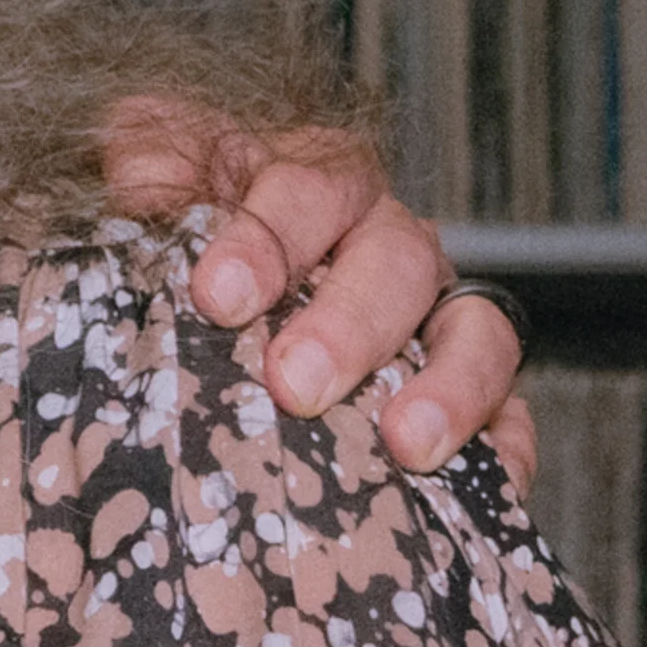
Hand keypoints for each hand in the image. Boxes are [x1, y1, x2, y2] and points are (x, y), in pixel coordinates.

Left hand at [102, 98, 537, 495]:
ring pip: (474, 332)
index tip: (218, 295)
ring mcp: (435, 315)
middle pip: (395, 262)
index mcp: (314, 184)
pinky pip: (509, 412)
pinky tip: (490, 479)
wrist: (210, 295)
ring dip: (448, 385)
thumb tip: (138, 176)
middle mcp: (385, 242)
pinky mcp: (470, 389)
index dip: (266, 239)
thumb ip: (149, 166)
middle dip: (347, 325)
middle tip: (293, 383)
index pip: (306, 190)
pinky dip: (506, 444)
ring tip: (405, 443)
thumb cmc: (184, 237)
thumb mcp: (154, 182)